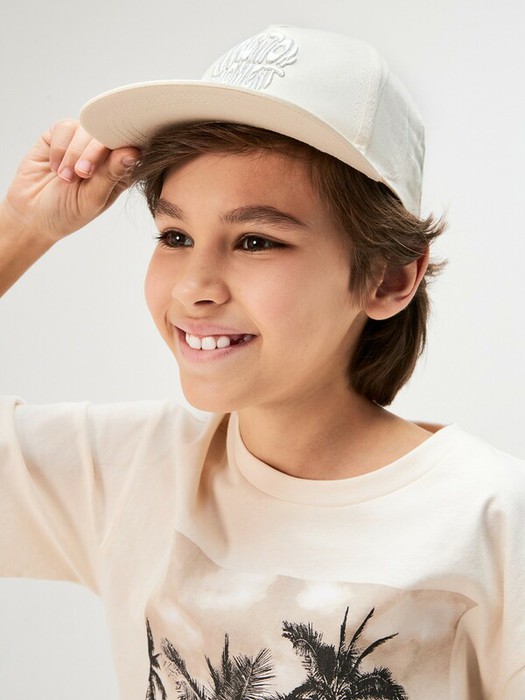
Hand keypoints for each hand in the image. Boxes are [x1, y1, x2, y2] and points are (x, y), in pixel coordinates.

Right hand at [1, 120, 139, 242]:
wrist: (31, 213)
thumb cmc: (68, 211)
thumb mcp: (93, 199)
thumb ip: (112, 175)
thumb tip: (133, 153)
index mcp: (120, 171)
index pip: (131, 147)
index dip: (125, 146)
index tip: (113, 158)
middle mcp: (103, 153)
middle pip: (108, 134)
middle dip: (94, 153)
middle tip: (82, 173)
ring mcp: (82, 142)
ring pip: (86, 128)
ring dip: (74, 153)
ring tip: (66, 177)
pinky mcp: (60, 135)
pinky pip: (65, 128)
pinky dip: (59, 149)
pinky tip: (55, 168)